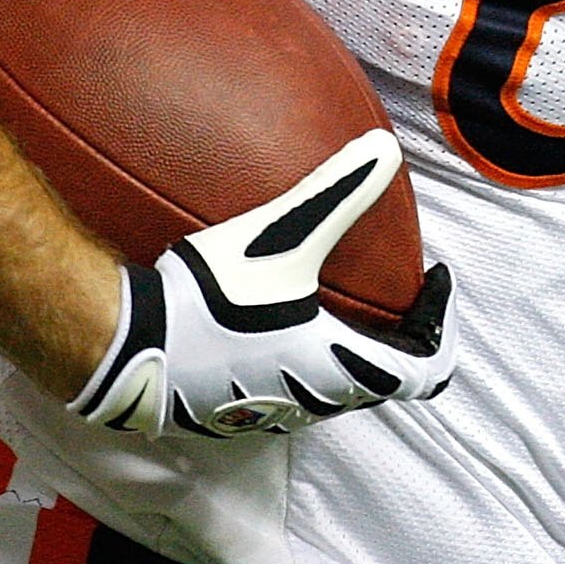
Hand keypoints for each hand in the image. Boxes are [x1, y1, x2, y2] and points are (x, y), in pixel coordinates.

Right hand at [69, 131, 455, 436]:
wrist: (125, 348)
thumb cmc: (207, 300)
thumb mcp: (280, 238)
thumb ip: (336, 194)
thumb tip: (385, 149)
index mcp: (337, 369)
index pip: (421, 370)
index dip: (439, 329)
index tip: (433, 286)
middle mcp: (311, 402)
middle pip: (381, 381)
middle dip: (396, 339)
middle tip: (393, 293)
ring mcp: (266, 414)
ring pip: (332, 392)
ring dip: (347, 352)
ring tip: (336, 303)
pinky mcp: (227, 413)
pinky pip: (284, 391)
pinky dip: (300, 362)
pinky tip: (268, 321)